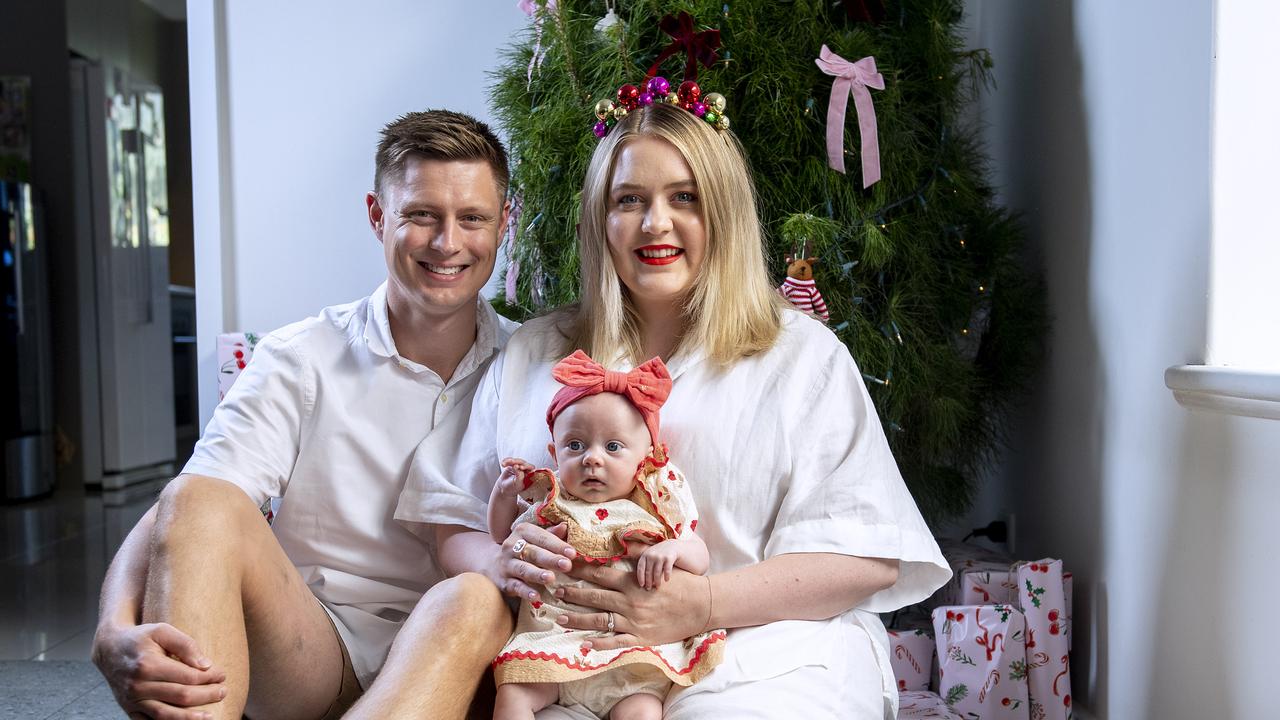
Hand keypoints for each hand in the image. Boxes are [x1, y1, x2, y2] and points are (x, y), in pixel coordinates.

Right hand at [92, 622, 225, 719]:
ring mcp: (132, 700)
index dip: (209, 677)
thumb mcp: (162, 631)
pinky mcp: (129, 709)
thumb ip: (185, 645)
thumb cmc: (141, 638)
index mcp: (148, 664)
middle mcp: (138, 685)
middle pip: (180, 696)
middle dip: (206, 695)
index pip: (187, 676)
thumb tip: (205, 665)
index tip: (222, 675)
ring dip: (190, 717)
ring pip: (166, 715)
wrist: (109, 649)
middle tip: (223, 691)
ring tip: (210, 716)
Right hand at [493, 522, 577, 600]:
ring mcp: (506, 564)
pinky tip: (536, 596)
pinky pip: (515, 586)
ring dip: (537, 574)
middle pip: (533, 552)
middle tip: (566, 565)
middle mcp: (511, 545)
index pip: (542, 537)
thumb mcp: (535, 538)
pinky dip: (525, 591)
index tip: (572, 553)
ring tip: (550, 578)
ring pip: (523, 569)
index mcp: (522, 531)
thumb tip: (565, 526)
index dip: (557, 545)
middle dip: (550, 559)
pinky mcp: (503, 581)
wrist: (494, 564)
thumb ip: (551, 535)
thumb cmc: (524, 549)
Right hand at [496, 458, 534, 499]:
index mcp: (529, 475)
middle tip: (511, 462)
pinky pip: (510, 460)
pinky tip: (503, 464)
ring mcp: (519, 467)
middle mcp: (525, 470)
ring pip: (516, 460)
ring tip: (504, 464)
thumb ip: (519, 475)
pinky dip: (506, 461)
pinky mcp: (513, 465)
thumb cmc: (512, 488)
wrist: (504, 488)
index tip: (520, 467)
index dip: (526, 466)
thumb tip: (517, 466)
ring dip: (510, 461)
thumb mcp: (517, 484)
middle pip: (523, 463)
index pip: (531, 468)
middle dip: (517, 462)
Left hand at [554, 564, 710, 650]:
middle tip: (554, 591)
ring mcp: (633, 622)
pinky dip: (599, 644)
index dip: (580, 570)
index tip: (565, 566)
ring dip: (576, 619)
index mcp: (632, 582)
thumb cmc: (681, 583)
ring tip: (559, 617)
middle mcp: (629, 602)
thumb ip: (638, 554)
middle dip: (572, 594)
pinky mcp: (640, 638)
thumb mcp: (659, 564)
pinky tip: (584, 645)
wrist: (701, 606)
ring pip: (598, 621)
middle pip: (593, 597)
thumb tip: (622, 538)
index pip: (600, 574)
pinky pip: (615, 642)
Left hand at [635, 541, 678, 589]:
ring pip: (656, 572)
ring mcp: (660, 556)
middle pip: (648, 571)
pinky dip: (666, 576)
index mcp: (645, 554)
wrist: (674, 545)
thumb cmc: (660, 554)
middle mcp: (651, 555)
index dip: (640, 577)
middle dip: (648, 581)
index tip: (642, 585)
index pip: (640, 568)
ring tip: (657, 586)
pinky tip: (666, 580)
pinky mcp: (669, 557)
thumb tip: (643, 581)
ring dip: (657, 581)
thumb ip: (646, 564)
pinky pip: (666, 570)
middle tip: (649, 588)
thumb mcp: (651, 555)